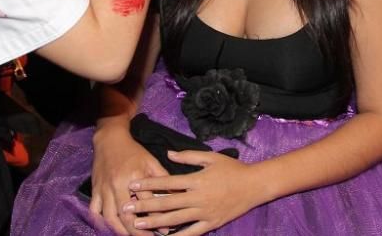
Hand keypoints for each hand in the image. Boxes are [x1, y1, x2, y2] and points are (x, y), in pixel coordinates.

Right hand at [89, 125, 168, 235]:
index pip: (147, 203)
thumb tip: (177, 193)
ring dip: (120, 230)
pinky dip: (100, 222)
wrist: (110, 139)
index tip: (165, 230)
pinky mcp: (95, 190)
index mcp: (134, 177)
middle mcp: (117, 185)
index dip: (157, 218)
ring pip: (110, 217)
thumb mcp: (151, 161)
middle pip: (126, 215)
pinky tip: (108, 229)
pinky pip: (95, 211)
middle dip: (137, 231)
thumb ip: (162, 178)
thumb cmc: (133, 151)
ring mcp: (104, 189)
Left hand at [121, 150, 263, 234]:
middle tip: (127, 209)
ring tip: (138, 225)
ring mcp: (204, 213)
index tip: (133, 186)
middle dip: (145, 206)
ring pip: (175, 220)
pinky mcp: (211, 224)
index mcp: (196, 180)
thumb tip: (168, 153)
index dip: (149, 184)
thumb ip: (189, 156)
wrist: (254, 185)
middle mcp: (198, 198)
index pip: (167, 182)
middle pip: (166, 203)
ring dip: (154, 223)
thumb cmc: (232, 168)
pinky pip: (191, 233)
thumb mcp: (211, 157)